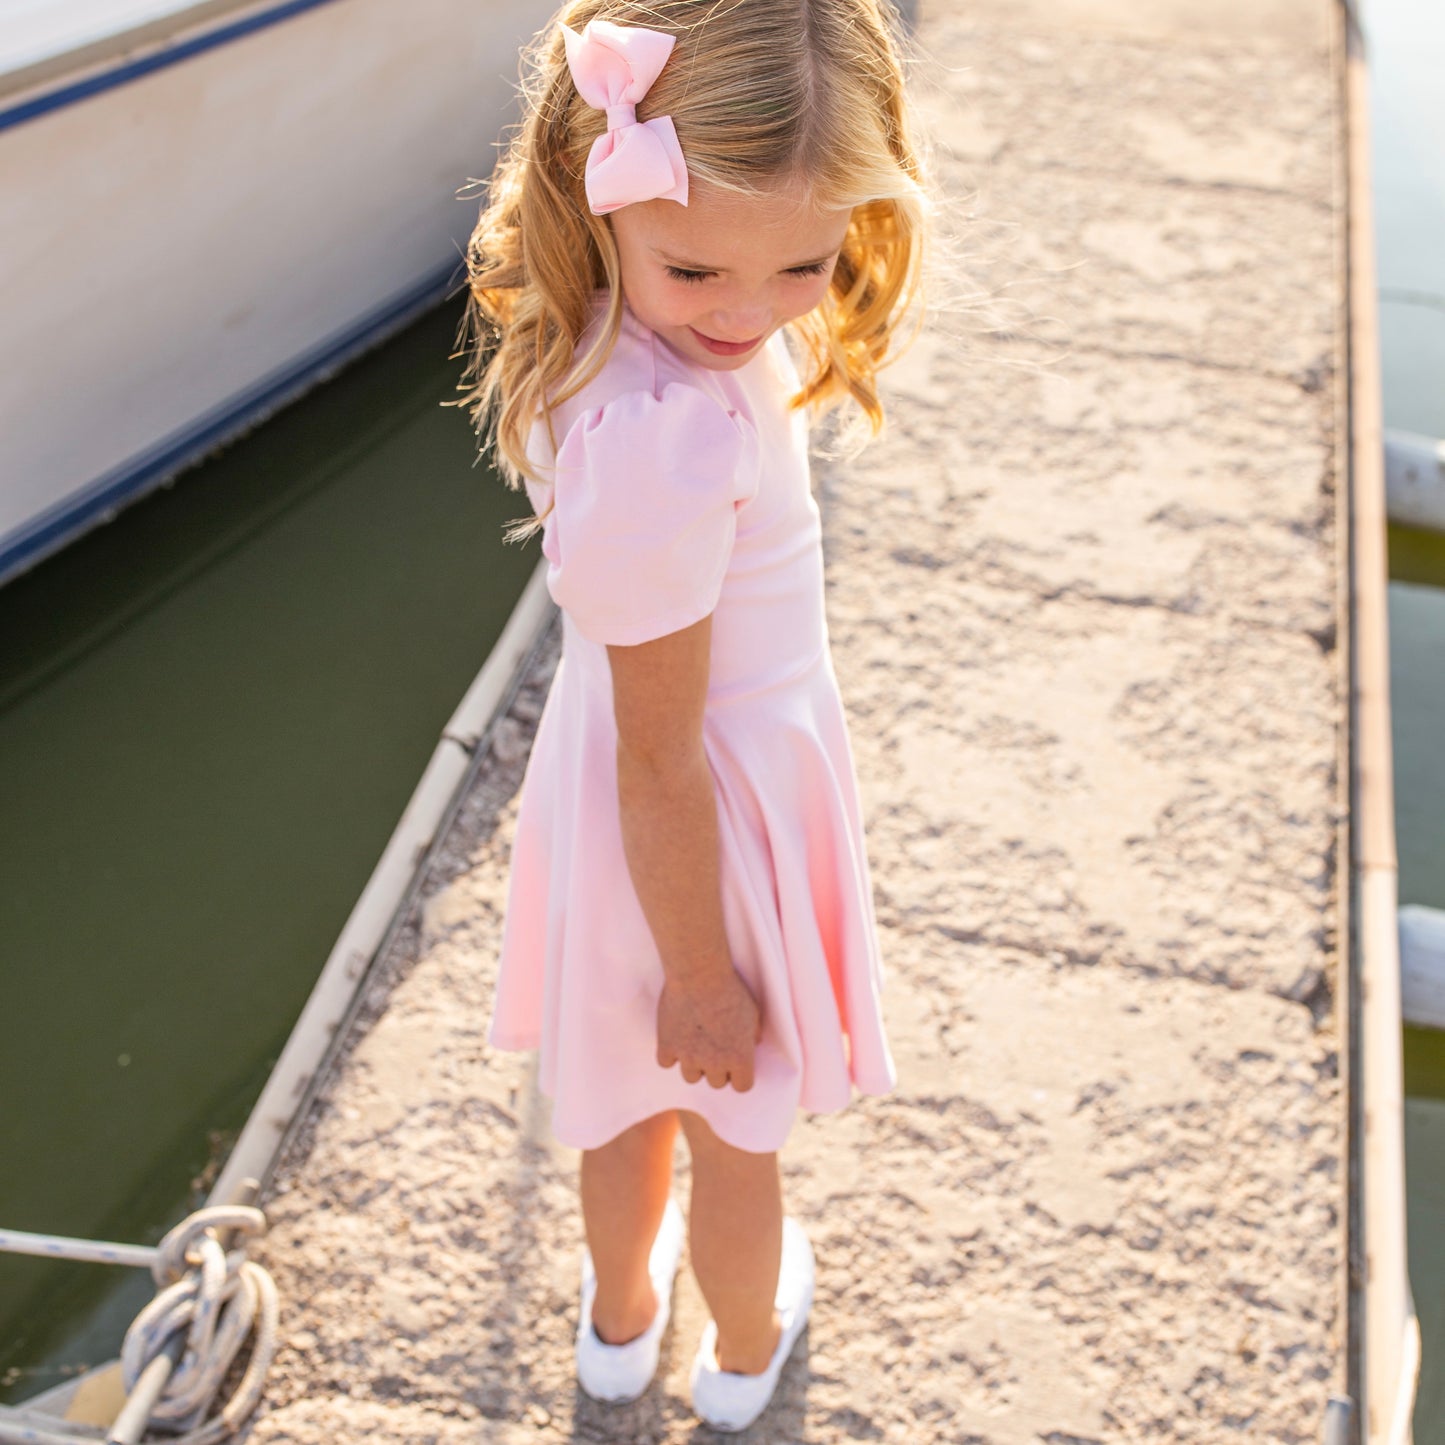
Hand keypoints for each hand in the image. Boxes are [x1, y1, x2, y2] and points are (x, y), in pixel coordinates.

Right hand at [656, 970, 761, 1091]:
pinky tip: (675, 1037)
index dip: (739, 1074)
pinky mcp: (666, 1047)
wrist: (699, 974)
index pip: (742, 1086)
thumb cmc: (730, 990)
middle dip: (717, 1067)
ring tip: (694, 1042)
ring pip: (691, 1077)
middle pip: (716, 1082)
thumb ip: (753, 1034)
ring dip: (694, 1063)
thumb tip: (752, 1043)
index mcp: (739, 1058)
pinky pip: (666, 1062)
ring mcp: (688, 1058)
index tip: (735, 1061)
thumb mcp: (753, 1011)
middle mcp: (714, 1064)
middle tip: (714, 1046)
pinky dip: (670, 1053)